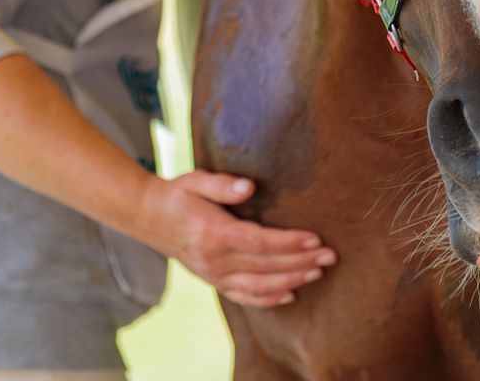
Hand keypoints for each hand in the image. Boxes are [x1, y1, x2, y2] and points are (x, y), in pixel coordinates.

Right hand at [130, 171, 335, 307]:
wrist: (149, 218)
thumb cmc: (178, 195)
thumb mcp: (195, 180)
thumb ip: (222, 184)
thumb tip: (249, 186)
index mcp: (214, 234)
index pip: (260, 243)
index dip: (290, 243)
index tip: (315, 238)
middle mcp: (215, 260)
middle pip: (266, 266)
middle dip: (301, 262)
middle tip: (330, 256)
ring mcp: (214, 274)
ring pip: (259, 286)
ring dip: (292, 280)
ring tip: (318, 271)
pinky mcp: (214, 281)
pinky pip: (244, 296)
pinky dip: (268, 299)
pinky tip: (291, 294)